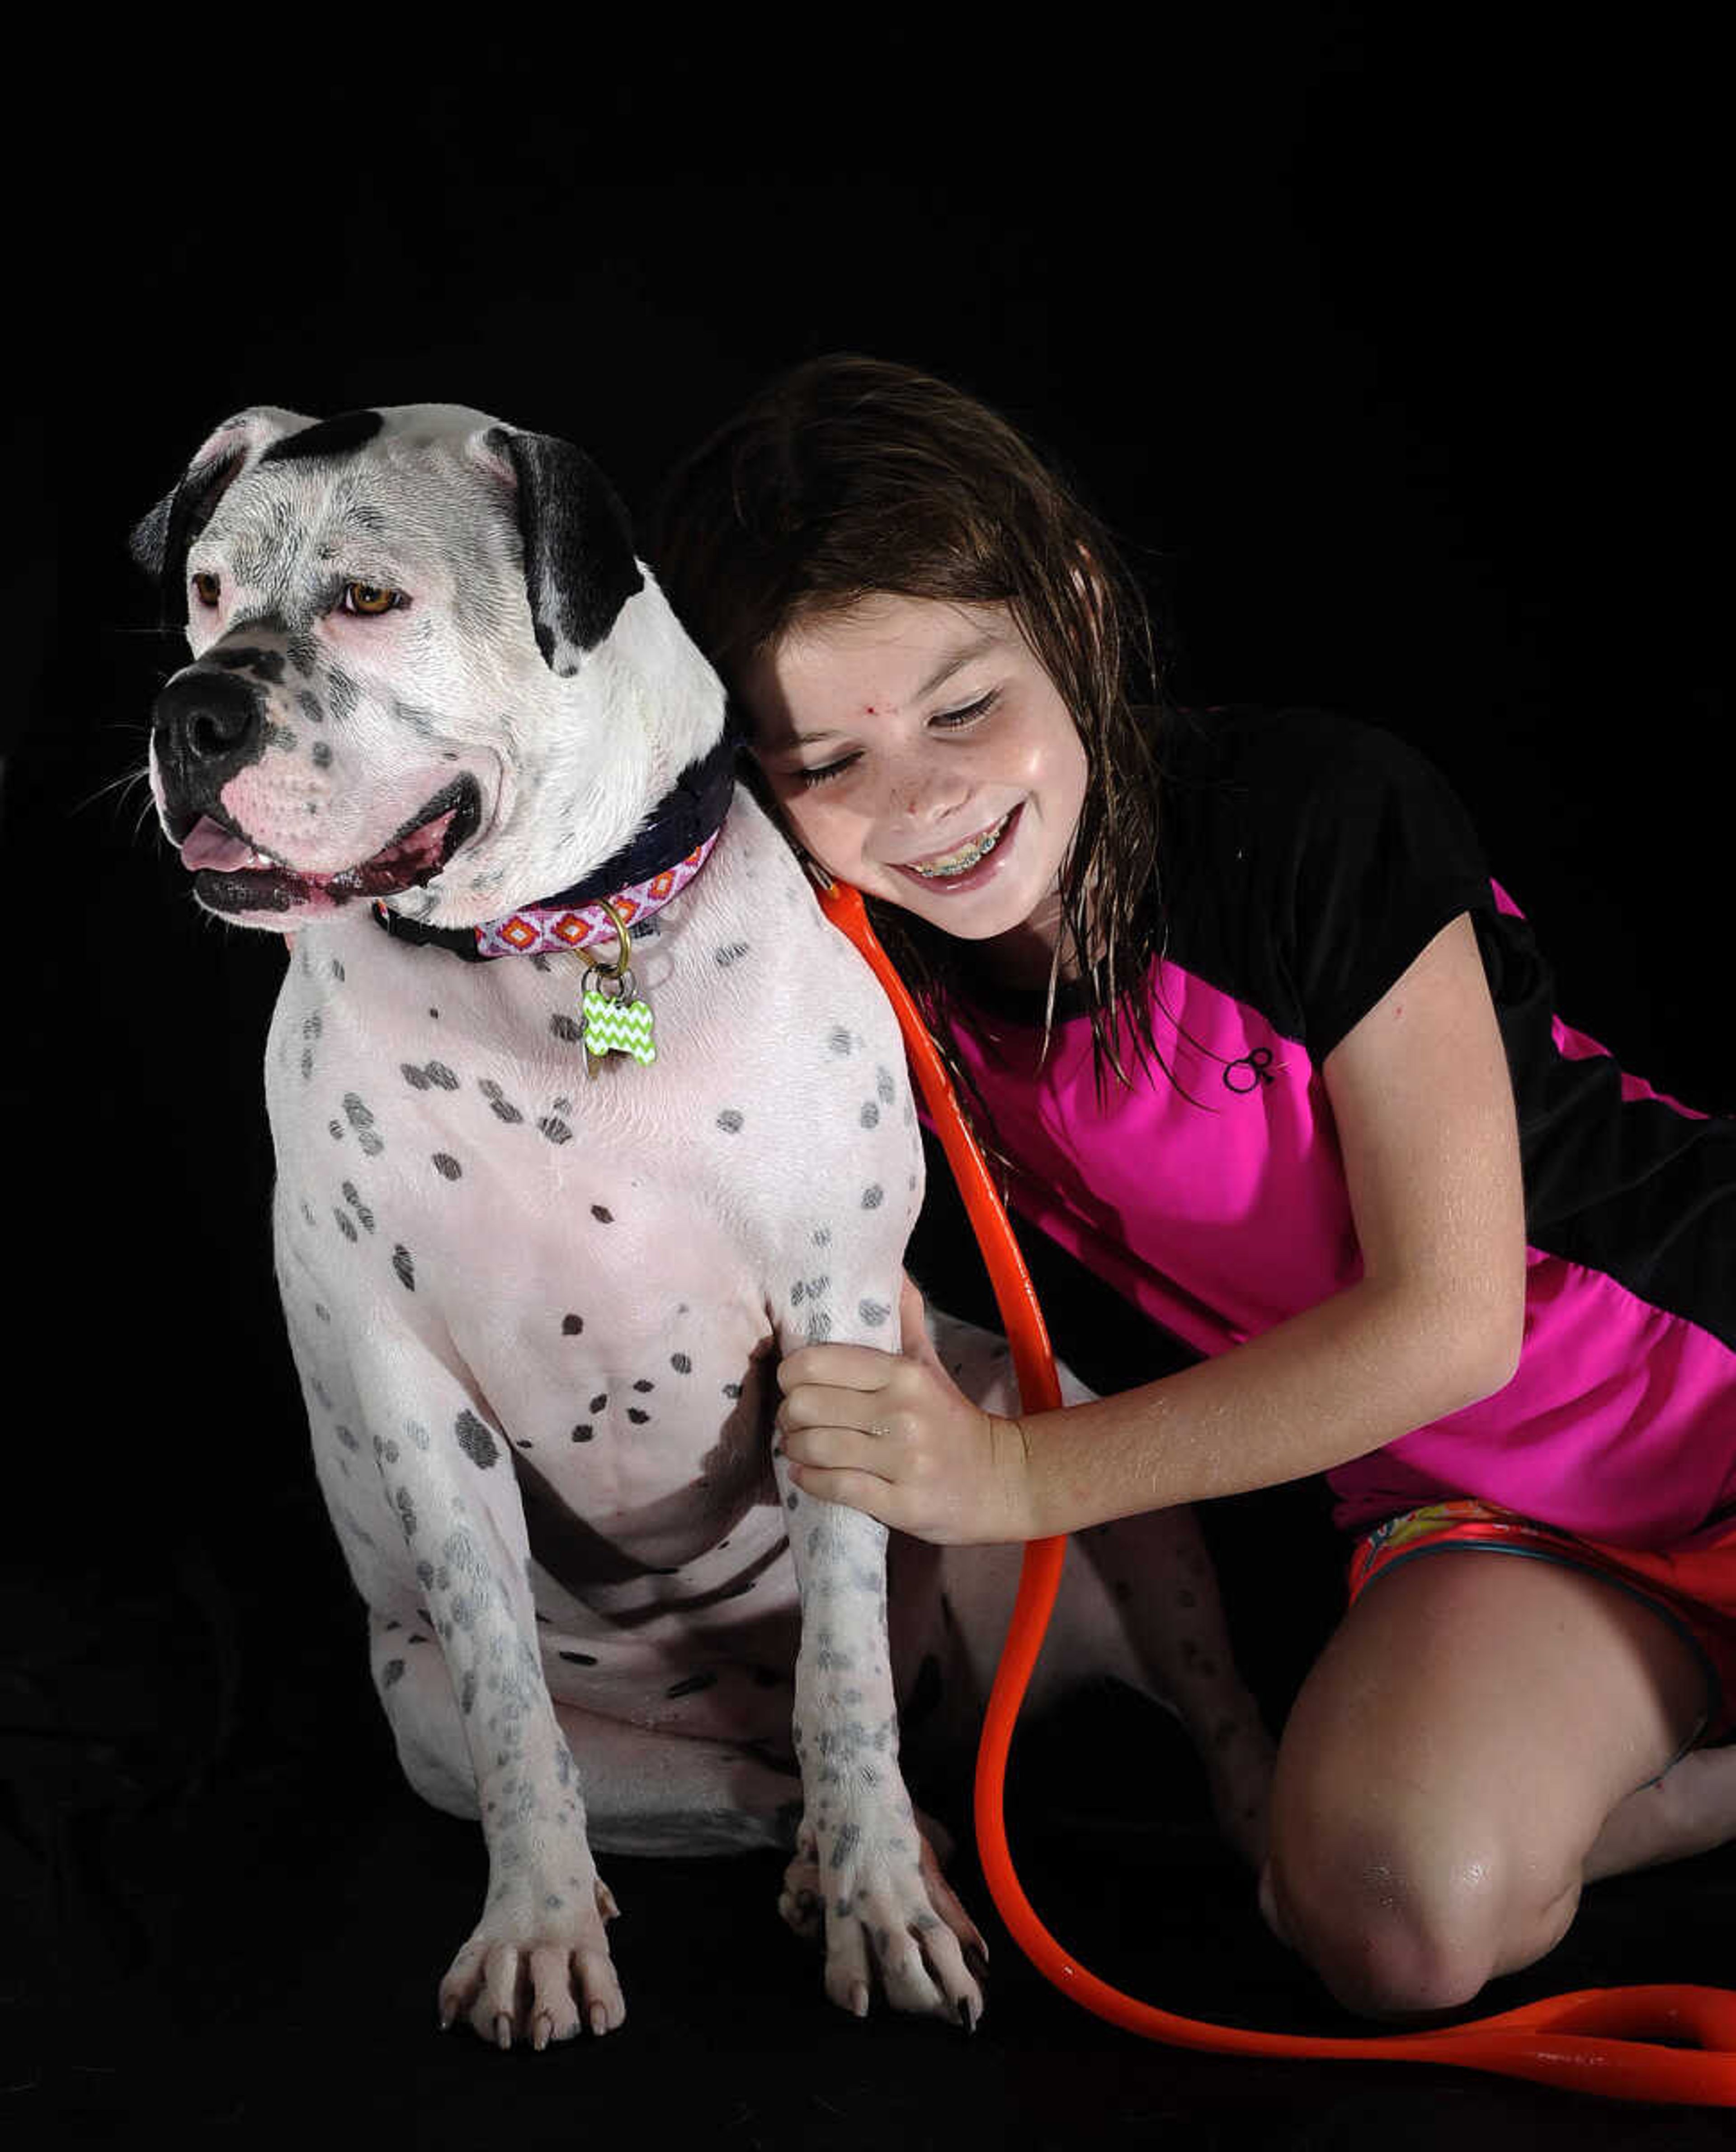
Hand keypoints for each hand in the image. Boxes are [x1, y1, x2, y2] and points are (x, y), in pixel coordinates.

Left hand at [775, 1280, 1035, 1544]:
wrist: (1004, 1480)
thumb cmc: (953, 1419)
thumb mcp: (929, 1365)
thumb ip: (904, 1318)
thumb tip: (890, 1269)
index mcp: (904, 1374)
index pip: (816, 1363)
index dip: (791, 1374)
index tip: (795, 1383)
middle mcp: (902, 1415)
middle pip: (805, 1406)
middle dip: (788, 1413)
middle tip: (793, 1418)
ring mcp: (902, 1462)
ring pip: (814, 1447)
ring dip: (793, 1448)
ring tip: (797, 1445)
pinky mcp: (900, 1504)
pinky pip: (833, 1486)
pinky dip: (809, 1479)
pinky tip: (806, 1473)